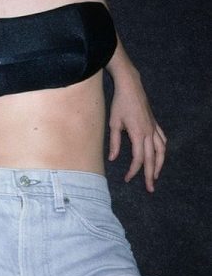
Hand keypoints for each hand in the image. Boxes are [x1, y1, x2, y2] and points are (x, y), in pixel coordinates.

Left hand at [108, 71, 166, 191]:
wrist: (130, 87)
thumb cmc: (119, 104)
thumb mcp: (113, 123)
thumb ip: (114, 142)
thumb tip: (112, 158)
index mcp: (138, 134)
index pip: (138, 158)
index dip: (134, 171)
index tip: (128, 179)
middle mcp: (149, 133)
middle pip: (152, 159)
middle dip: (151, 175)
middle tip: (150, 188)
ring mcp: (154, 128)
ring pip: (161, 151)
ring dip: (160, 165)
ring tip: (156, 175)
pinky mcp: (154, 123)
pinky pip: (162, 140)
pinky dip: (162, 150)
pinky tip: (160, 155)